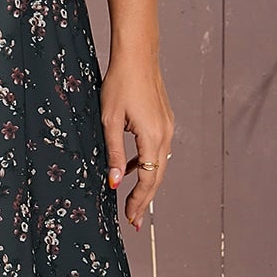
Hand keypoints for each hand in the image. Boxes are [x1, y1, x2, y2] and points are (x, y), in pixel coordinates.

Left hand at [101, 54, 173, 231]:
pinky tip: (130, 169)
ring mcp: (167, 127)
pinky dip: (146, 164)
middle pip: (157, 176)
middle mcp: (165, 134)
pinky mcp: (163, 121)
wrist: (137, 55)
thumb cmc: (120, 83)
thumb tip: (114, 182)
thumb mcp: (109, 120)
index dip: (139, 201)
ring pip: (159, 164)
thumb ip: (113, 153)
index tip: (130, 218)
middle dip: (145, 200)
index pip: (149, 178)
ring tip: (132, 202)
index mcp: (153, 136)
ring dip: (146, 184)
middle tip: (134, 221)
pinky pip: (157, 150)